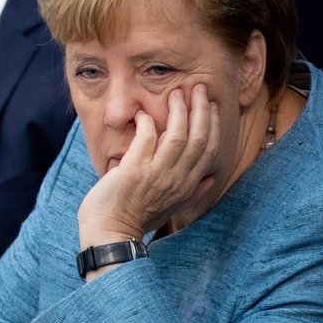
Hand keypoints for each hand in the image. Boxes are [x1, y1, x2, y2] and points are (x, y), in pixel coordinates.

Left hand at [78, 84, 219, 278]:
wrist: (110, 234)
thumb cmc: (137, 219)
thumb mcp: (173, 208)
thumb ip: (192, 192)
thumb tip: (210, 178)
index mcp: (187, 186)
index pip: (209, 150)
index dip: (213, 125)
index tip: (210, 105)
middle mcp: (176, 179)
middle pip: (198, 138)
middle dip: (200, 110)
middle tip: (197, 88)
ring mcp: (155, 174)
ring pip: (177, 135)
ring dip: (178, 111)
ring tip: (175, 93)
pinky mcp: (133, 170)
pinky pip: (146, 138)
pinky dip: (147, 123)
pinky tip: (142, 114)